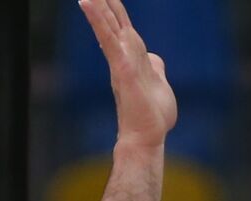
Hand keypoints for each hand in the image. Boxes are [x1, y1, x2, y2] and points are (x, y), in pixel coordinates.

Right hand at [79, 0, 177, 150]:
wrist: (147, 137)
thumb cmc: (153, 116)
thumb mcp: (159, 84)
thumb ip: (155, 68)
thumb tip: (155, 59)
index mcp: (132, 60)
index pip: (122, 29)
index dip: (115, 13)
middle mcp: (123, 59)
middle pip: (113, 24)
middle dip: (104, 5)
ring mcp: (121, 63)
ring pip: (108, 29)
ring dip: (98, 10)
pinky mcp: (122, 68)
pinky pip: (109, 40)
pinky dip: (99, 22)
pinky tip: (90, 8)